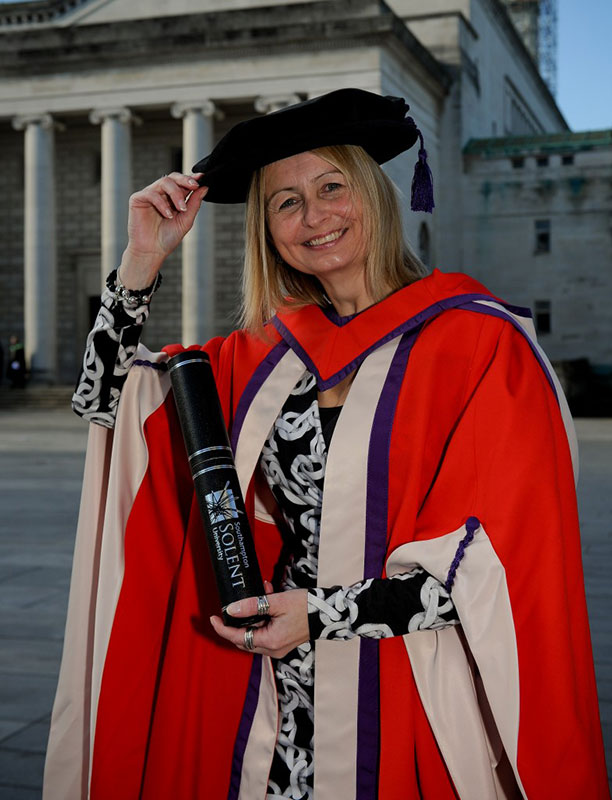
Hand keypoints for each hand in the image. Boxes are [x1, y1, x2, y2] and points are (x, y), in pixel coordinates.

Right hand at [119, 172, 208, 287]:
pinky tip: (168, 215)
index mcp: (173, 198)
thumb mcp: (186, 220)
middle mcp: (161, 194)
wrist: (152, 251)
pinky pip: (151, 193)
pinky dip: (162, 204)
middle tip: (194, 186)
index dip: (191, 178)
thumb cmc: (168, 238)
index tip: (202, 178)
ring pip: (164, 182)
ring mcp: (149, 195)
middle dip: (185, 180)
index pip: (182, 183)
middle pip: (173, 177)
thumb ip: (194, 204)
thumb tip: (204, 188)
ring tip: (181, 209)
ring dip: (176, 194)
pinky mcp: (137, 199)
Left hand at [210, 581, 309, 658]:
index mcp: (271, 641)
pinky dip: (262, 618)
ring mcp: (279, 647)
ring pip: (254, 635)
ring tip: (261, 593)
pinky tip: (268, 598)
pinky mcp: (283, 642)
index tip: (213, 618)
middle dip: (237, 622)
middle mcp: (273, 649)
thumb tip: (231, 609)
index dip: (223, 629)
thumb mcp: (276, 602)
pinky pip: (265, 632)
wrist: (329, 612)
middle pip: (244, 639)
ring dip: (252, 616)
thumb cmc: (305, 606)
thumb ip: (252, 605)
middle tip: (233, 606)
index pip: (238, 638)